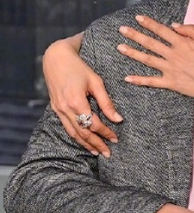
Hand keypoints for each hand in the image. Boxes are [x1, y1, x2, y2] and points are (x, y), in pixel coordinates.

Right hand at [44, 36, 121, 156]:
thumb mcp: (96, 82)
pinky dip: (76, 136)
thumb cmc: (79, 68)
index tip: (116, 138)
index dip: (105, 132)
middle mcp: (65, 109)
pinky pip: (66, 127)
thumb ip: (106, 102)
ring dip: (85, 144)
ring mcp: (58, 110)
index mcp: (76, 101)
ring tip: (97, 152)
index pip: (93, 124)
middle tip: (108, 153)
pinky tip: (83, 141)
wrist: (56, 59)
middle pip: (83, 133)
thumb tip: (118, 119)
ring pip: (73, 133)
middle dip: (96, 144)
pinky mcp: (55, 109)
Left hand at [118, 15, 193, 100]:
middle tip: (122, 30)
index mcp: (181, 42)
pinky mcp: (171, 83)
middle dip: (135, 35)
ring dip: (133, 53)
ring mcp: (170, 69)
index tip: (138, 18)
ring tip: (120, 47)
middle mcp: (173, 54)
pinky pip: (152, 81)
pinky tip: (127, 78)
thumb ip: (191, 30)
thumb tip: (174, 26)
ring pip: (147, 59)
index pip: (161, 30)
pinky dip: (139, 80)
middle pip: (150, 43)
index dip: (149, 23)